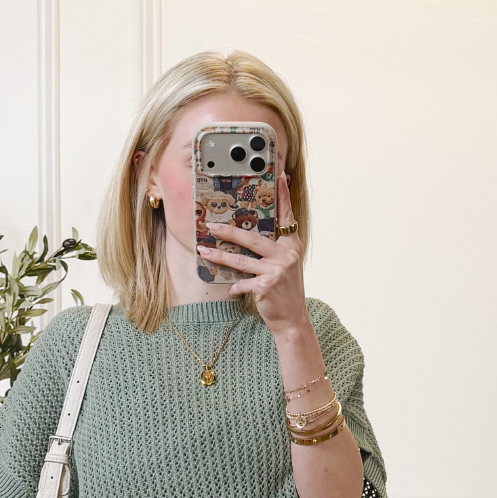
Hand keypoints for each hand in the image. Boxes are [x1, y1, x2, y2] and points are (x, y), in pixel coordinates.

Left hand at [199, 174, 306, 334]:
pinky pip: (243, 283)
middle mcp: (286, 255)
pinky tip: (230, 288)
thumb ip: (275, 250)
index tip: (280, 177)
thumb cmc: (286, 292)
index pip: (287, 217)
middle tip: (211, 226)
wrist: (293, 320)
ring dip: (220, 256)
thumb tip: (251, 236)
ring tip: (203, 251)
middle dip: (229, 231)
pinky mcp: (266, 286)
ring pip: (241, 260)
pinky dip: (235, 286)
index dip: (283, 197)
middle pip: (252, 238)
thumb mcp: (286, 267)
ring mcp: (276, 271)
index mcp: (291, 246)